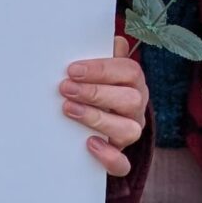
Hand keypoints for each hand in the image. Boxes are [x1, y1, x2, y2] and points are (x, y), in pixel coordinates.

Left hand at [60, 37, 147, 177]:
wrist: (95, 124)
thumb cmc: (95, 87)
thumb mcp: (99, 69)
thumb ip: (104, 54)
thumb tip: (112, 39)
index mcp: (133, 82)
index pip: (128, 71)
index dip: (101, 70)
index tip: (72, 69)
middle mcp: (136, 107)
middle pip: (129, 99)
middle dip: (95, 92)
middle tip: (65, 88)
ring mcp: (131, 132)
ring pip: (129, 130)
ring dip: (97, 119)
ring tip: (69, 109)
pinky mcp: (121, 157)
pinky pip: (123, 163)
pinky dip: (108, 156)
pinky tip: (89, 144)